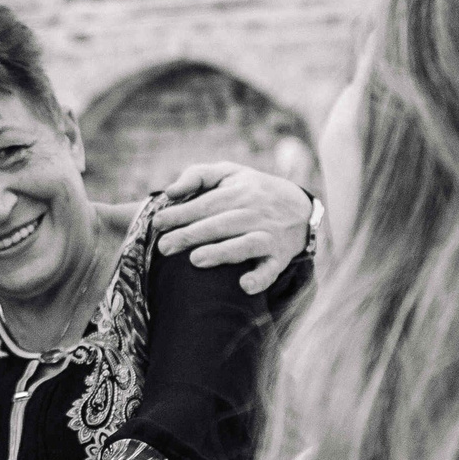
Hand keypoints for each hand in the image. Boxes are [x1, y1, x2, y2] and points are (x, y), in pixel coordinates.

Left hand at [151, 162, 313, 293]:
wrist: (301, 208)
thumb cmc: (252, 190)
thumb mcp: (230, 173)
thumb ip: (198, 175)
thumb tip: (170, 191)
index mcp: (240, 191)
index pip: (207, 203)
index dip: (182, 213)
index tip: (158, 223)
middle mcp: (255, 213)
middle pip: (222, 224)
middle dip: (192, 235)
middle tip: (164, 247)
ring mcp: (268, 236)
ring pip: (245, 244)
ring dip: (222, 253)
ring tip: (196, 260)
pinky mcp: (279, 258)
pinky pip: (271, 270)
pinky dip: (260, 278)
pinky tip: (244, 285)